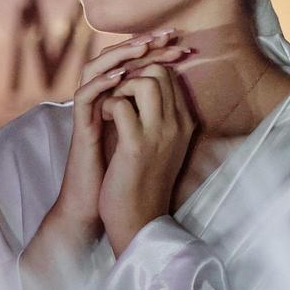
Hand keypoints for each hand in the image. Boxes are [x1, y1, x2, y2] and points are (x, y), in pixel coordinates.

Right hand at [50, 30, 182, 238]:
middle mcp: (104, 100)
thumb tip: (183, 100)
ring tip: (144, 45)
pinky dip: (101, 83)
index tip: (185, 46)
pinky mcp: (80, 127)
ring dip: (120, 55)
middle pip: (118, 59)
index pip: (137, 64)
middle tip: (168, 35)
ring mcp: (90, 112)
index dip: (159, 52)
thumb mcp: (152, 140)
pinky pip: (84, 96)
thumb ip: (159, 117)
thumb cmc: (127, 175)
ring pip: (97, 68)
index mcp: (121, 101)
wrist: (102, 208)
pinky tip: (120, 76)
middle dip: (143, 44)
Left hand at [98, 59, 197, 256]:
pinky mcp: (136, 144)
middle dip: (132, 76)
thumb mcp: (163, 144)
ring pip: (144, 81)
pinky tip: (104, 121)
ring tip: (112, 109)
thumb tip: (147, 87)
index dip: (145, 73)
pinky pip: (119, 103)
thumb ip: (161, 116)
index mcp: (185, 122)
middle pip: (159, 72)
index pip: (171, 75)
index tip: (127, 89)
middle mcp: (177, 124)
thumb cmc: (145, 180)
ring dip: (121, 88)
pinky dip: (107, 106)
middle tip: (118, 96)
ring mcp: (159, 133)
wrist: (139, 218)